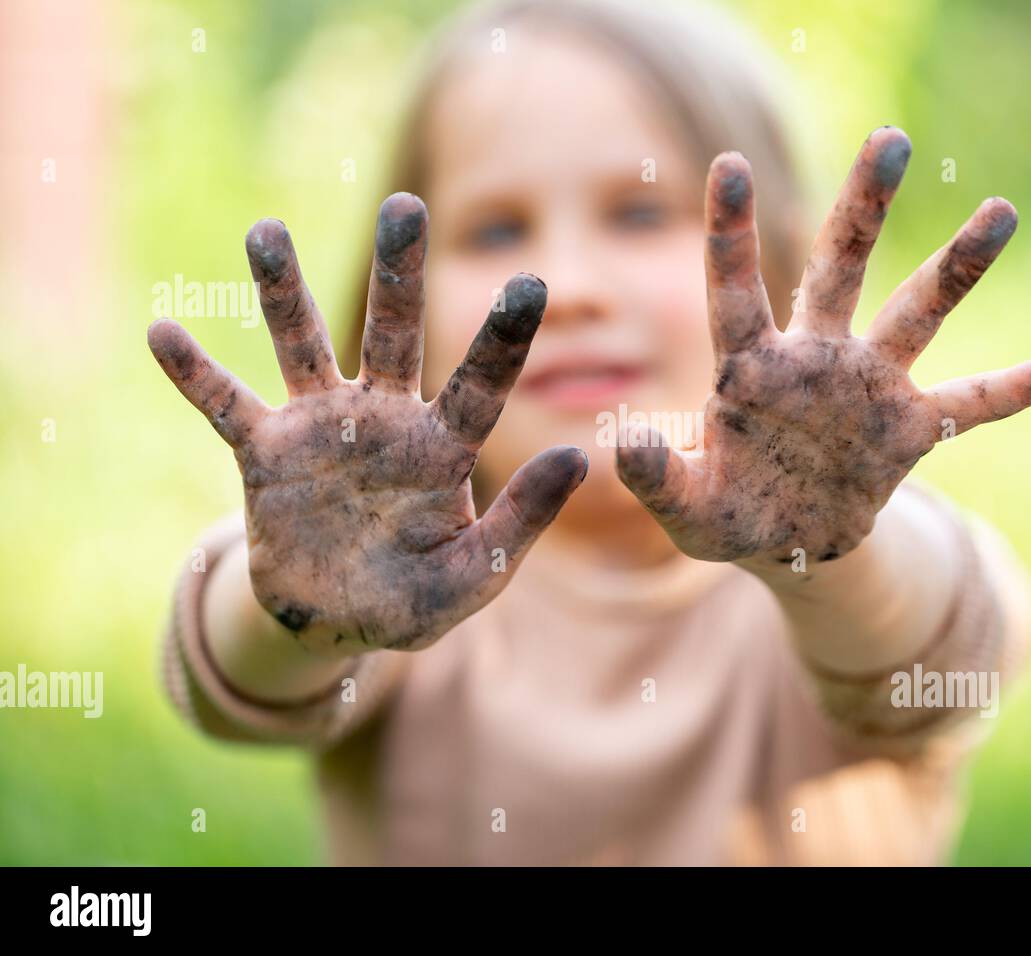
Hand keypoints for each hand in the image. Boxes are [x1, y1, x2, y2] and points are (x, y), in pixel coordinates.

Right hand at [149, 193, 586, 654]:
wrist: (334, 620)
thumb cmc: (415, 599)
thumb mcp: (472, 575)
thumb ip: (519, 522)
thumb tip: (577, 458)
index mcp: (441, 449)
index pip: (480, 386)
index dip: (504, 338)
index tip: (534, 282)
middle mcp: (384, 419)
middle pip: (392, 332)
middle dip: (399, 271)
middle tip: (406, 204)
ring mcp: (321, 427)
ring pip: (304, 346)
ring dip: (284, 293)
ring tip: (265, 232)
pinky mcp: (265, 452)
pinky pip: (226, 405)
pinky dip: (196, 375)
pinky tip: (163, 332)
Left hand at [616, 128, 1030, 569]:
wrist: (788, 544)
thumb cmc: (727, 514)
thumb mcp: (686, 507)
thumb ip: (656, 476)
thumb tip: (621, 440)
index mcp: (751, 369)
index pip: (735, 291)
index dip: (731, 232)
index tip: (727, 162)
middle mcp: (815, 359)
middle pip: (841, 267)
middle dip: (863, 206)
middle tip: (891, 138)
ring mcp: (868, 389)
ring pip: (917, 314)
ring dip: (957, 267)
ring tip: (1001, 209)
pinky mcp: (909, 430)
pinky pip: (971, 405)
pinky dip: (1014, 390)